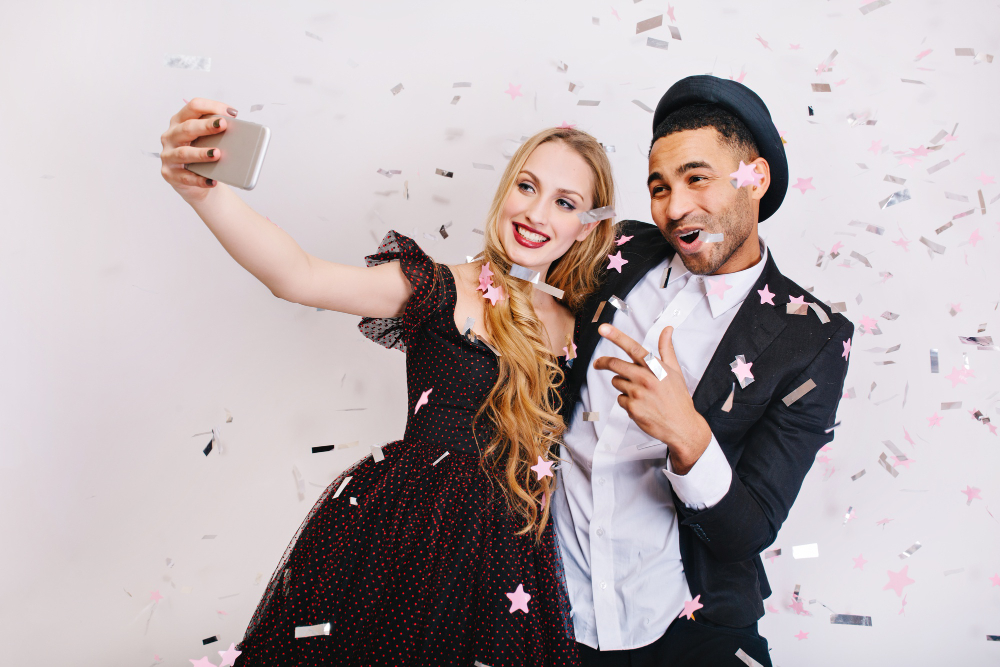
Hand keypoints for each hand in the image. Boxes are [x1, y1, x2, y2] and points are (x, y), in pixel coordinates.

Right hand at [159, 98, 237, 202]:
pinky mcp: (170, 174)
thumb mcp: (206, 139)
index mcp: (179, 121)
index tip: (231, 113)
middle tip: (223, 125)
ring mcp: (168, 155)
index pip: (193, 107)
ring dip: (201, 153)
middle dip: (206, 126)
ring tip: (217, 154)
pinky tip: (212, 180)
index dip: (212, 106)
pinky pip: (186, 177)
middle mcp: (170, 136)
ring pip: (184, 153)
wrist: (193, 182)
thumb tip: (239, 131)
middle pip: (187, 127)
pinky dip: (200, 179)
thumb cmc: (201, 155)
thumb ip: (216, 132)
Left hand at [593, 324, 710, 473]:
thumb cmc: (678, 398)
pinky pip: (620, 399)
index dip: (616, 336)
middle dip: (603, 363)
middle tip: (598, 363)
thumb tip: (667, 329)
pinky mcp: (632, 408)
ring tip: (639, 393)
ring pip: (617, 382)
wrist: (682, 425)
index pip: (633, 348)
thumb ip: (666, 349)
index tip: (603, 329)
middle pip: (615, 364)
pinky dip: (626, 402)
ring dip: (622, 385)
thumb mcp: (675, 371)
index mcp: (656, 367)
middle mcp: (646, 379)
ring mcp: (638, 394)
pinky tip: (640, 405)